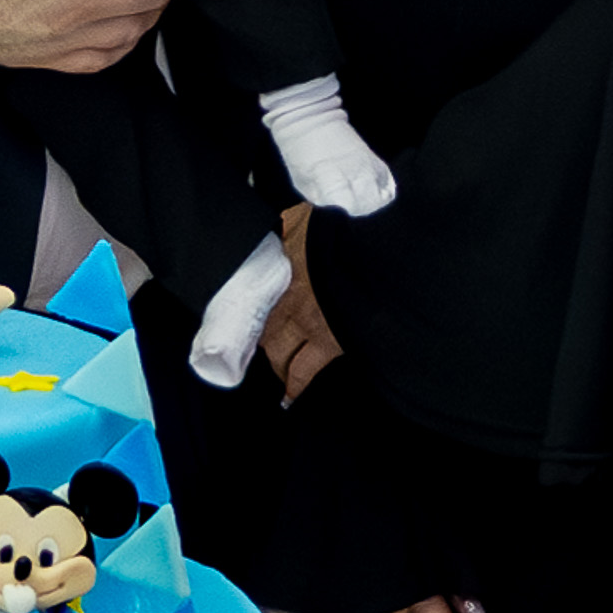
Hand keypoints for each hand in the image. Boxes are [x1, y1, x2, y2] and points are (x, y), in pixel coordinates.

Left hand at [260, 205, 344, 401]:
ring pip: (277, 352)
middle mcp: (282, 299)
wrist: (370, 253)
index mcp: (277, 268)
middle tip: (259, 344)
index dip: (247, 307)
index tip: (243, 313)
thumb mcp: (307, 215)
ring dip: (275, 361)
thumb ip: (293, 223)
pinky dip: (295, 386)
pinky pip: (303, 372)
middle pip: (261, 326)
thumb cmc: (341, 229)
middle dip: (261, 335)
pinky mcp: (327, 343)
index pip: (250, 295)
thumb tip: (289, 221)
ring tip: (275, 368)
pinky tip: (289, 397)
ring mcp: (303, 324)